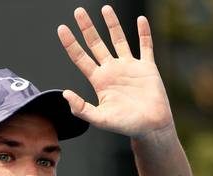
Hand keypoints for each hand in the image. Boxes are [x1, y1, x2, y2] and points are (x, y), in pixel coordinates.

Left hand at [57, 6, 172, 138]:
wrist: (151, 127)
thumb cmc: (126, 125)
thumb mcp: (100, 119)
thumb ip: (82, 109)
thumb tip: (65, 94)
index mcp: (99, 81)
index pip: (80, 58)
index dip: (71, 43)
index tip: (61, 28)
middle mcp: (112, 70)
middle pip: (96, 44)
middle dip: (87, 28)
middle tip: (78, 11)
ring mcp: (130, 67)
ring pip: (118, 40)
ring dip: (112, 24)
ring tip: (105, 8)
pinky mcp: (147, 67)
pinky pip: (145, 46)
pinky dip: (143, 33)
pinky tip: (141, 20)